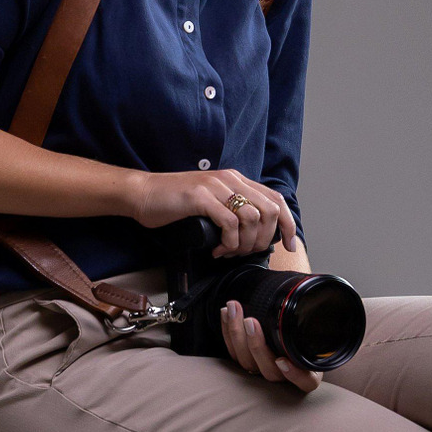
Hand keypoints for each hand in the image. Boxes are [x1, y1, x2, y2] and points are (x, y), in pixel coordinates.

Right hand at [130, 170, 296, 258]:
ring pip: (252, 218)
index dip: (288, 224)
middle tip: (247, 252)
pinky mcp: (201, 198)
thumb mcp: (211, 201)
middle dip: (264, 239)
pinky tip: (218, 248)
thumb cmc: (174, 202)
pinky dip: (229, 242)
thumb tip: (255, 234)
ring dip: (246, 243)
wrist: (143, 194)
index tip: (289, 245)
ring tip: (230, 251)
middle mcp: (230, 179)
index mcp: (236, 179)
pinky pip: (230, 223)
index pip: (275, 199)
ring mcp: (215, 187)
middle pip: (269, 210)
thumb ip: (232, 209)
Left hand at [219, 299, 321, 394]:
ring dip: (237, 334)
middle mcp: (286, 374)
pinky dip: (227, 331)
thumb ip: (317, 316)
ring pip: (247, 362)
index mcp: (310, 370)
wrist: (291, 318)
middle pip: (269, 371)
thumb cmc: (309, 322)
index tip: (283, 360)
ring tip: (234, 308)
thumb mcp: (317, 322)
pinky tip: (226, 312)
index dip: (294, 375)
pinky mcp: (247, 360)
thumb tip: (318, 290)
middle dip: (256, 346)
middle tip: (250, 321)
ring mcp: (264, 368)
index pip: (306, 382)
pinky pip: (233, 352)